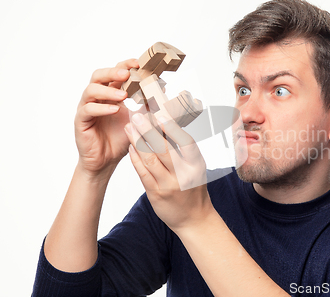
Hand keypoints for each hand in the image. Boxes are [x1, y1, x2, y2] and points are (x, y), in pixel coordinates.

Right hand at [75, 59, 139, 175]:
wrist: (107, 160)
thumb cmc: (120, 139)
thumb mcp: (139, 119)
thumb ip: (148, 104)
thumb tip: (162, 89)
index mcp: (111, 94)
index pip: (115, 73)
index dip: (126, 65)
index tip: (139, 64)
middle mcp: (97, 98)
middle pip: (99, 76)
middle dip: (113, 72)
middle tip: (127, 74)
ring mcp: (87, 108)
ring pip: (91, 91)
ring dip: (108, 91)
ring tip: (124, 95)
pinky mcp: (81, 121)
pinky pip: (88, 110)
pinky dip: (101, 108)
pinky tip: (114, 110)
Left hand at [124, 112, 210, 231]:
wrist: (194, 219)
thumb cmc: (194, 189)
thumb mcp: (196, 168)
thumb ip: (184, 150)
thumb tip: (168, 125)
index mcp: (196, 165)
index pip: (186, 142)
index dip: (173, 128)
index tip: (160, 114)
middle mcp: (183, 175)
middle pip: (164, 148)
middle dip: (148, 129)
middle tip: (137, 115)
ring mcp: (169, 185)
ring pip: (150, 159)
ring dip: (137, 140)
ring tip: (129, 127)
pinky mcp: (156, 194)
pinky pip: (142, 172)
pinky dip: (135, 158)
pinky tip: (131, 146)